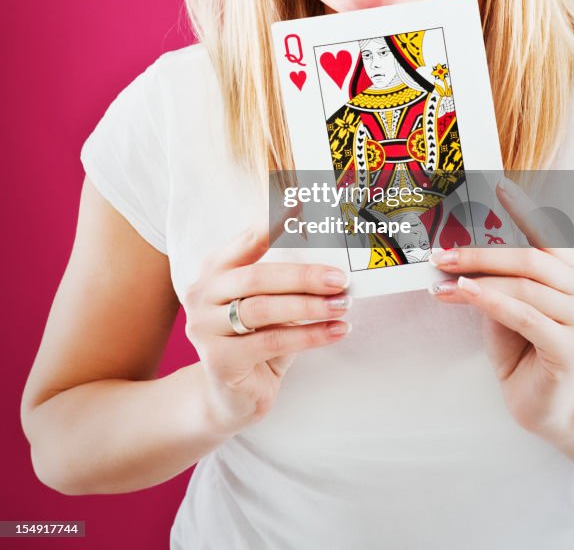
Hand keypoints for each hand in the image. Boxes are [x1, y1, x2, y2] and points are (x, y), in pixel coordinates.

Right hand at [185, 226, 350, 436]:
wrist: (232, 396)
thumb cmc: (258, 339)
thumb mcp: (271, 304)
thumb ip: (287, 282)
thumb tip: (333, 263)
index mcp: (216, 269)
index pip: (247, 240)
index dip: (273, 223)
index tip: (302, 205)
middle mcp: (203, 294)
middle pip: (257, 277)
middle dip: (304, 276)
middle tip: (340, 278)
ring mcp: (204, 328)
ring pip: (263, 309)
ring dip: (309, 306)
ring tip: (342, 305)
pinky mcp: (218, 361)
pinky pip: (271, 342)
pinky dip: (309, 335)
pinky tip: (335, 331)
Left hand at [430, 179, 573, 442]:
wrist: (543, 405)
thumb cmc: (522, 347)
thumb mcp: (504, 303)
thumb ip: (493, 277)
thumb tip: (456, 251)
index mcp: (572, 271)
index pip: (549, 233)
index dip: (525, 209)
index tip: (499, 186)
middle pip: (530, 259)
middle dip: (481, 254)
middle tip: (441, 253)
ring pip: (524, 287)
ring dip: (477, 280)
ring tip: (441, 280)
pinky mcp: (568, 349)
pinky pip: (525, 316)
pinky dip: (491, 301)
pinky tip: (464, 293)